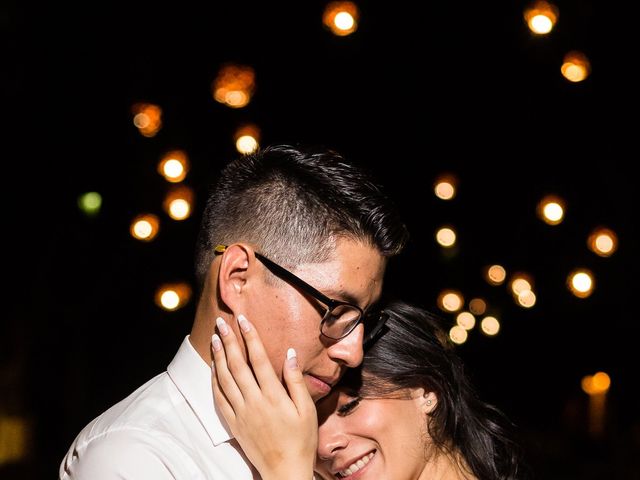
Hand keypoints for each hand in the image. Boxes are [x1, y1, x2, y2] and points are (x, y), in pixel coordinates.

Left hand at [211, 314, 316, 479]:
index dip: (250, 336)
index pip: (258, 358)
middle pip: (237, 364)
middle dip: (228, 340)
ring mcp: (241, 413)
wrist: (284, 470)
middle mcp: (254, 401)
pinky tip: (214, 368)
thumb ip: (295, 381)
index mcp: (273, 396)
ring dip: (218, 356)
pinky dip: (214, 380)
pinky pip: (219, 398)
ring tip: (214, 338)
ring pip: (224, 379)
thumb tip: (289, 354)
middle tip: (221, 322)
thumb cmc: (301, 439)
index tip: (243, 319)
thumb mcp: (306, 409)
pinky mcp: (233, 423)